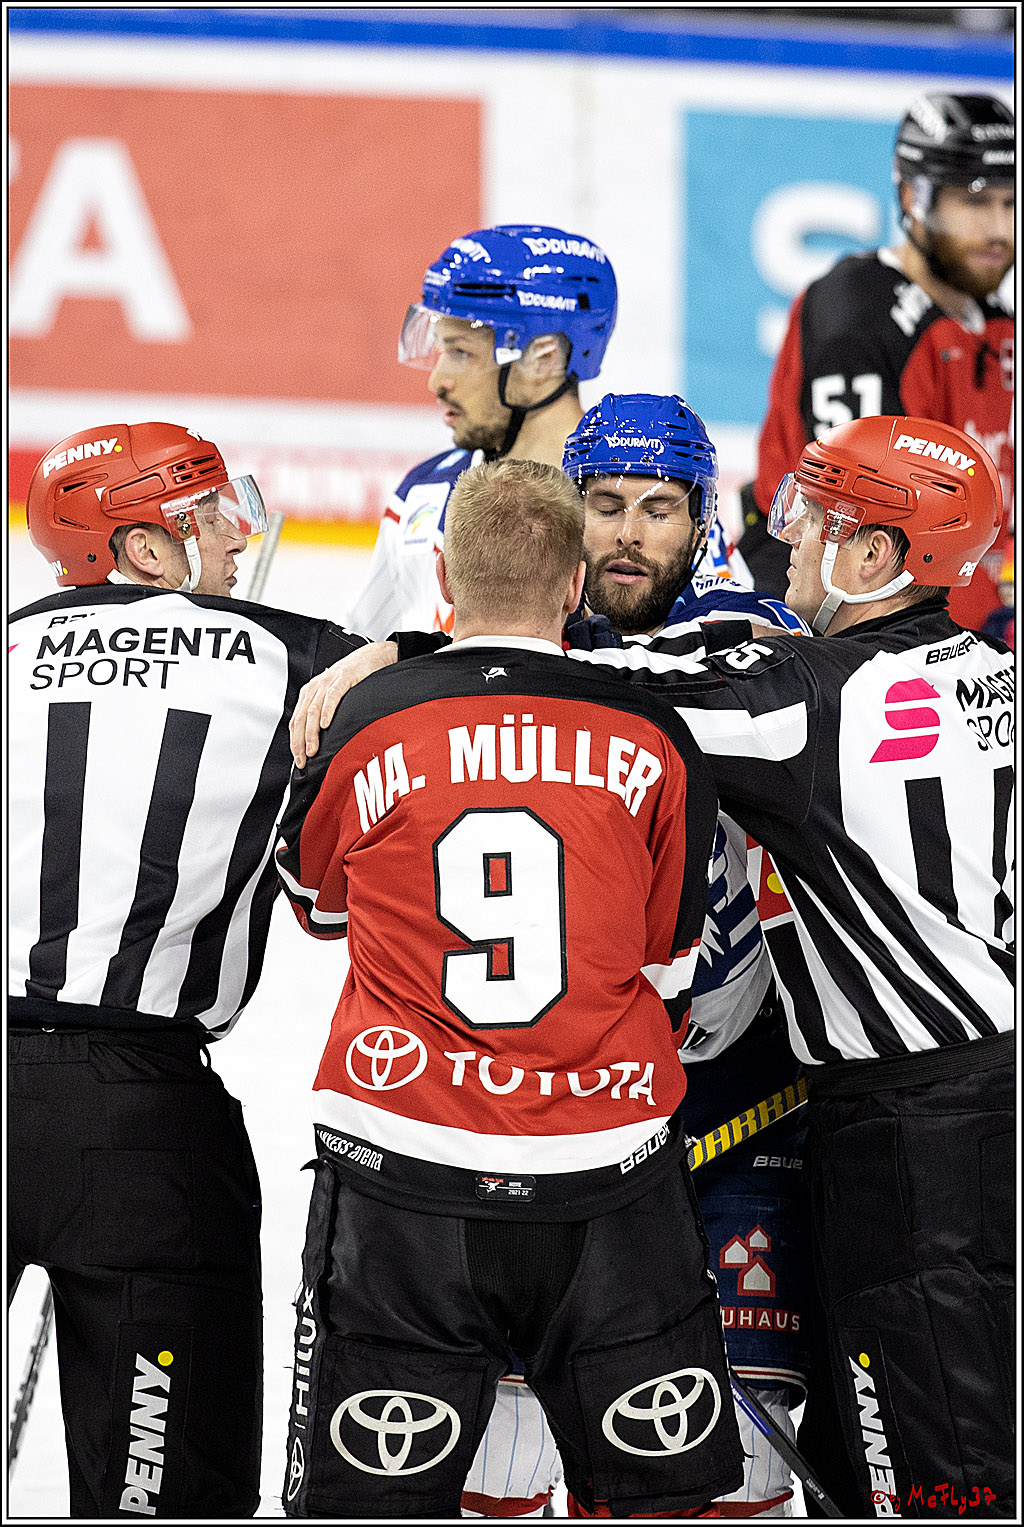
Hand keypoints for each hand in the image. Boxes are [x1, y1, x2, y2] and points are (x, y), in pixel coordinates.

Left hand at [290, 641, 397, 766]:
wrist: (371, 657)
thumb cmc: (353, 679)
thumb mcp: (333, 696)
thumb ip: (324, 714)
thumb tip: (321, 742)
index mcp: (310, 693)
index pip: (295, 722)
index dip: (295, 743)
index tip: (299, 761)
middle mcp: (315, 688)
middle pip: (300, 719)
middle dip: (300, 742)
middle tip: (303, 760)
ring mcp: (329, 682)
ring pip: (313, 711)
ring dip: (311, 733)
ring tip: (313, 748)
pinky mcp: (344, 678)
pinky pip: (332, 696)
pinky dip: (327, 711)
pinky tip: (326, 724)